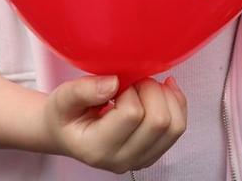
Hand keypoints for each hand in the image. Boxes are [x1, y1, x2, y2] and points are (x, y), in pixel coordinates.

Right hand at [43, 75, 186, 172]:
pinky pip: (178, 128)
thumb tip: (113, 82)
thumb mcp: (62, 97)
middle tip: (134, 81)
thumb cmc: (64, 115)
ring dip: (165, 97)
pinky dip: (176, 103)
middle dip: (150, 90)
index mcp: (97, 148)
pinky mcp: (152, 153)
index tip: (117, 82)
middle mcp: (122, 160)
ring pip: (175, 126)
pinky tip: (161, 90)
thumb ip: (84, 90)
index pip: (132, 114)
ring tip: (146, 85)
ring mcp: (140, 159)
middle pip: (159, 122)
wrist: (65, 133)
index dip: (130, 89)